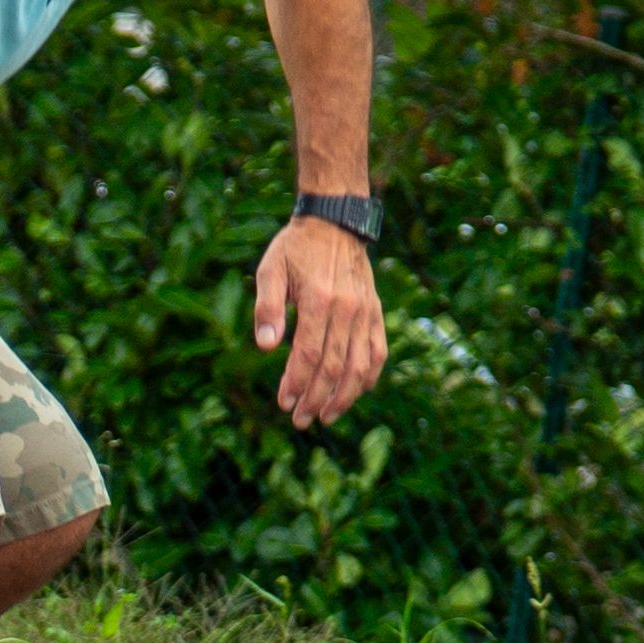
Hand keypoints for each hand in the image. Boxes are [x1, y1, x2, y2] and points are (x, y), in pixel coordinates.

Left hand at [253, 217, 386, 426]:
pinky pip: (377, 351)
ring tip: (326, 416)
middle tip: (300, 420)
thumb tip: (265, 348)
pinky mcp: (375, 312)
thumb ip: (266, 308)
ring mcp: (365, 312)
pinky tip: (357, 392)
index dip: (297, 382)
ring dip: (344, 397)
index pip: (309, 353)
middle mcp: (347, 309)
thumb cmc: (296, 248)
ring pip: (359, 366)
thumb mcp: (270, 270)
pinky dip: (369, 375)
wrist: (335, 222)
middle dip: (315, 398)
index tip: (284, 403)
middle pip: (334, 367)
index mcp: (319, 299)